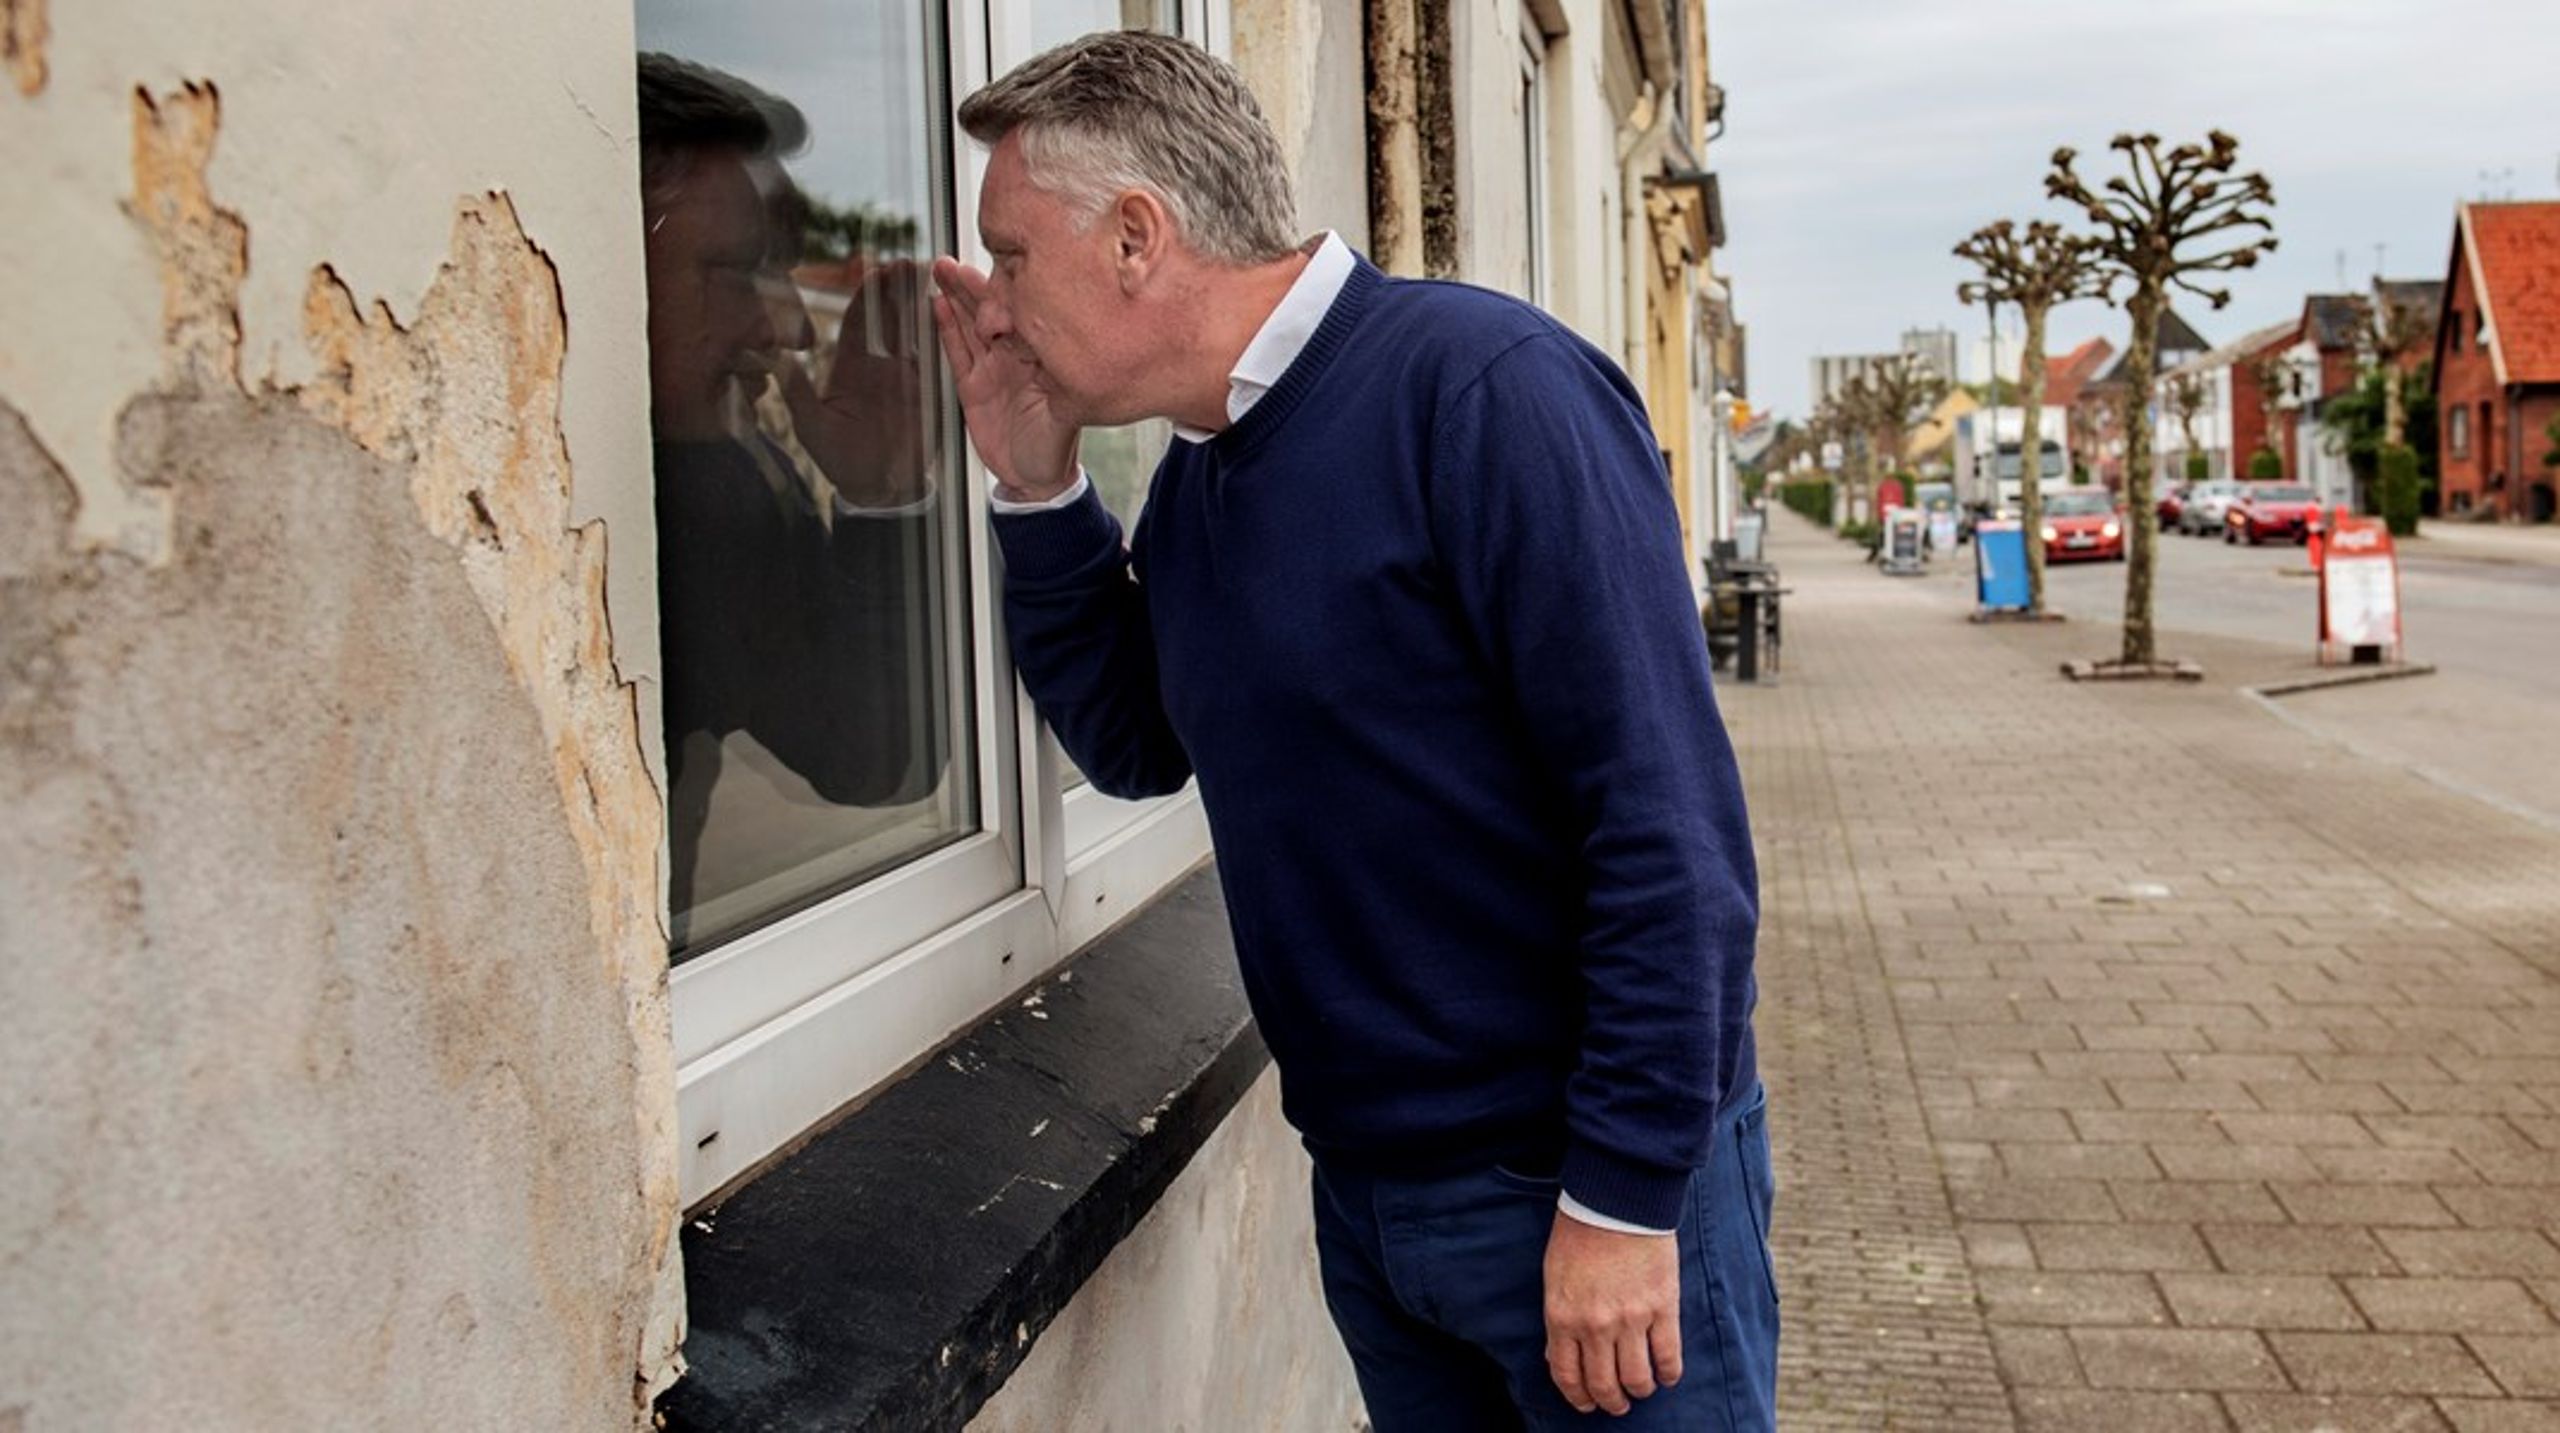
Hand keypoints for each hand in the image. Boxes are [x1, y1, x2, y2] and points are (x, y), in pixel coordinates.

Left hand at [783, 259, 931, 508]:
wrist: (878, 489)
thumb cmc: (841, 461)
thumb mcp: (812, 427)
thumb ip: (797, 393)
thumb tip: (776, 361)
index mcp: (850, 367)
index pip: (861, 322)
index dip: (869, 297)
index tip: (876, 273)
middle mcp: (879, 365)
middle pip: (891, 318)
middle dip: (899, 289)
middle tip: (908, 263)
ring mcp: (906, 376)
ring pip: (915, 332)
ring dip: (922, 304)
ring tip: (931, 277)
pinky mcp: (928, 392)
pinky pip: (936, 359)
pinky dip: (941, 336)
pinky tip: (948, 314)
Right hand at [929, 257, 1081, 501]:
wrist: (1035, 477)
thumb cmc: (1056, 447)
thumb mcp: (1064, 418)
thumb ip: (1061, 391)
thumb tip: (1064, 363)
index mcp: (1042, 357)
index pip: (1023, 316)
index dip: (1008, 295)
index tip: (996, 270)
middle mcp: (1016, 356)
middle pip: (993, 311)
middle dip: (974, 284)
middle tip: (954, 260)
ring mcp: (992, 367)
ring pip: (971, 324)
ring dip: (956, 297)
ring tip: (941, 268)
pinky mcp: (972, 385)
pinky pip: (957, 351)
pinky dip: (947, 329)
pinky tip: (937, 305)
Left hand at [1544, 1211, 1681, 1416]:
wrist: (1617, 1201)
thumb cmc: (1581, 1234)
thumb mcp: (1554, 1278)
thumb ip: (1560, 1319)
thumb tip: (1562, 1355)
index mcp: (1562, 1317)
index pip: (1567, 1375)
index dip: (1578, 1397)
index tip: (1586, 1404)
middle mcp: (1595, 1325)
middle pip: (1603, 1385)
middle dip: (1611, 1402)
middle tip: (1617, 1404)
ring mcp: (1631, 1319)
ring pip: (1637, 1380)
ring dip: (1639, 1391)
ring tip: (1641, 1389)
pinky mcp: (1663, 1309)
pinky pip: (1668, 1358)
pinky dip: (1668, 1374)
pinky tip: (1667, 1375)